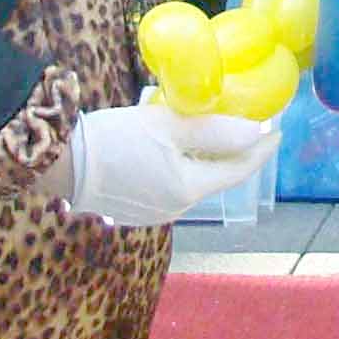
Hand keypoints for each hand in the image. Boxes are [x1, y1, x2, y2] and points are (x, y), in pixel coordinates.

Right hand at [51, 97, 279, 227]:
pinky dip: (184, 168)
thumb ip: (214, 130)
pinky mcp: (137, 211)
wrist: (61, 162)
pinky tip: (177, 150)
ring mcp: (156, 213)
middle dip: (234, 153)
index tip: (277, 131)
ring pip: (194, 183)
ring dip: (207, 160)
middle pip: (217, 177)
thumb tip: (255, 132)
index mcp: (188, 189)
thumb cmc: (115, 138)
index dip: (261, 150)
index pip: (238, 170)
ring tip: (213, 134)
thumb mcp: (167, 125)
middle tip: (246, 126)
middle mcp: (177, 208)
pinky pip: (173, 187)